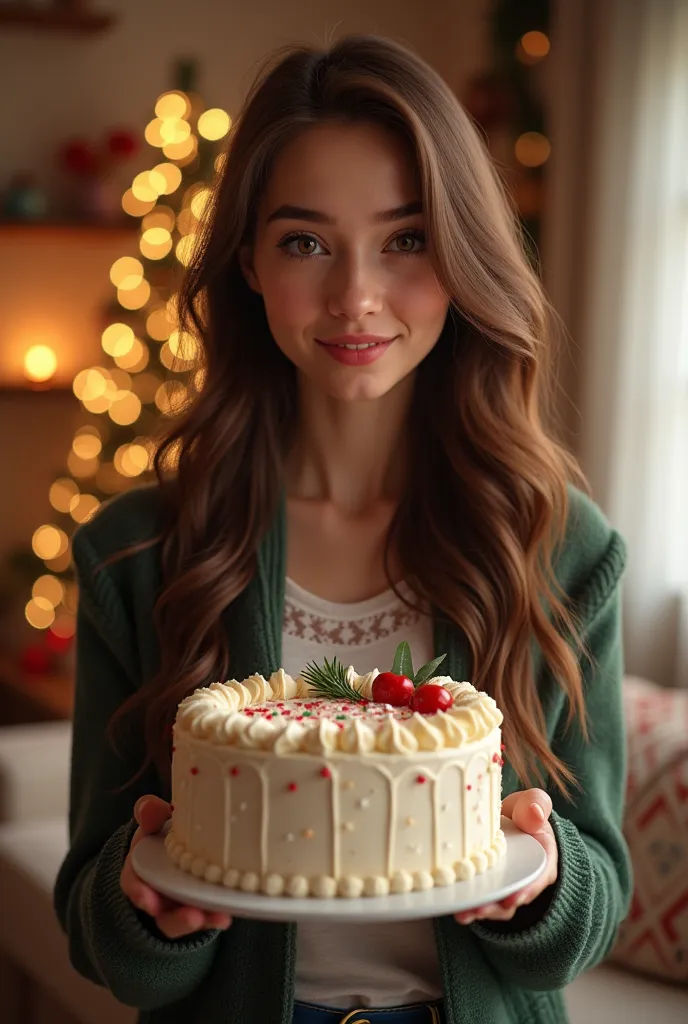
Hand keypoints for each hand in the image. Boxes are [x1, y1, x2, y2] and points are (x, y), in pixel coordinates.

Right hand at [120, 794, 232, 938]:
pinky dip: (214, 918)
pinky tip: (227, 915)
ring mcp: (176, 904)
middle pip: (161, 913)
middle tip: (191, 917)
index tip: (146, 900)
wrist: (177, 844)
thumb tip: (149, 808)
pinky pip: (204, 918)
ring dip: (198, 921)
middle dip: (175, 918)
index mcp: (140, 870)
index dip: (138, 892)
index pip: (133, 884)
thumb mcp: (155, 821)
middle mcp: (155, 893)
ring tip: (218, 918)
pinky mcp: (197, 908)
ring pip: (182, 921)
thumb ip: (150, 814)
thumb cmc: (163, 831)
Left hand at [454, 788, 557, 924]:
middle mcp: (526, 878)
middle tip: (479, 910)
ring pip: (496, 904)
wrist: (511, 817)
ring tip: (462, 914)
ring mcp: (507, 884)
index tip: (513, 899)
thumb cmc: (524, 810)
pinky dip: (468, 903)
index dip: (526, 890)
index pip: (538, 878)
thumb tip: (534, 813)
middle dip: (496, 907)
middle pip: (514, 898)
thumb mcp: (533, 803)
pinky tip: (452, 906)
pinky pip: (481, 898)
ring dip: (480, 911)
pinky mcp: (489, 885)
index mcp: (543, 859)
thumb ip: (536, 805)